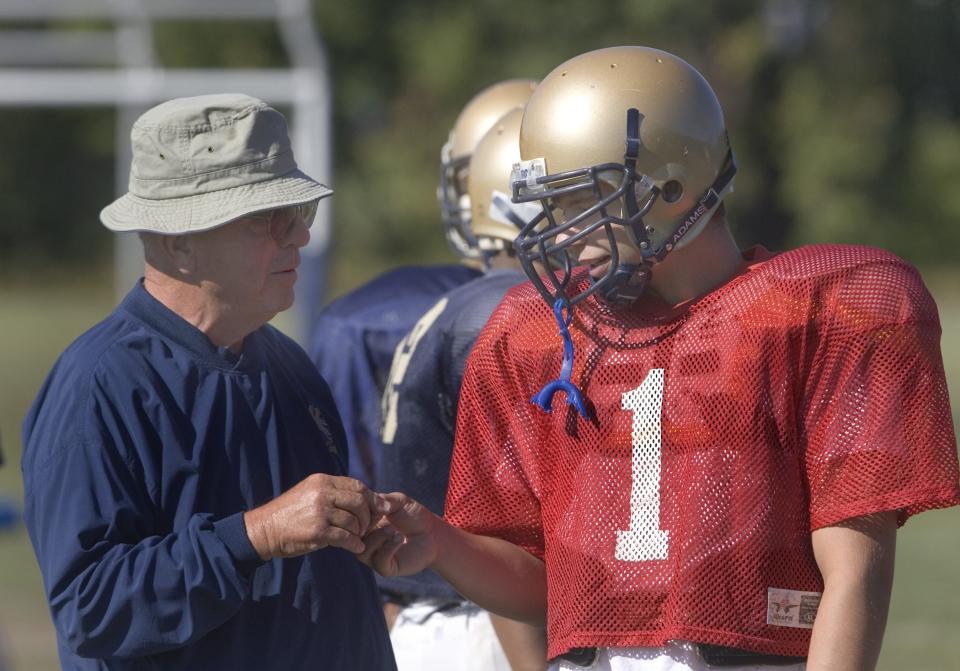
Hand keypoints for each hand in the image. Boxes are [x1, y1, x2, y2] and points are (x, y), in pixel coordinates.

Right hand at [243, 474, 387, 559]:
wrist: (265, 530)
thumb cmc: (290, 514)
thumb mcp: (310, 493)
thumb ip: (333, 493)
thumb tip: (363, 496)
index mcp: (322, 481)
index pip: (357, 486)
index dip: (372, 498)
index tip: (381, 508)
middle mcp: (322, 493)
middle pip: (360, 501)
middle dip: (369, 515)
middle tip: (369, 526)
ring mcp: (319, 512)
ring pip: (354, 520)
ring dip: (360, 531)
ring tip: (358, 537)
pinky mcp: (317, 531)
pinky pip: (345, 537)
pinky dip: (354, 544)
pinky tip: (356, 547)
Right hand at [357, 492, 438, 576]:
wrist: (433, 533)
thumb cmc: (415, 516)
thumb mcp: (399, 501)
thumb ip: (384, 500)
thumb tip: (370, 501)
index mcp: (365, 526)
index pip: (350, 521)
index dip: (360, 513)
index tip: (378, 506)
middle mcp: (366, 542)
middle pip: (351, 538)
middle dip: (365, 526)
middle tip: (382, 517)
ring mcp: (376, 556)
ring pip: (362, 553)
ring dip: (377, 538)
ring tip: (393, 529)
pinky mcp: (387, 568)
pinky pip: (379, 562)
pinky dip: (388, 548)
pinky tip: (400, 538)